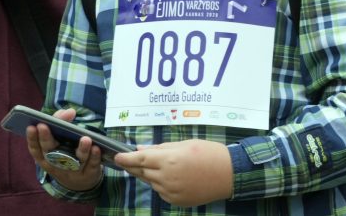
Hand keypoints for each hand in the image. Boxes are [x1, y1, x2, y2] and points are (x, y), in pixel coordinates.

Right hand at [25, 108, 103, 191]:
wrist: (79, 181)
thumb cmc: (66, 153)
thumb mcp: (60, 139)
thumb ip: (61, 122)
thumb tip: (69, 112)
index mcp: (46, 157)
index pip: (35, 149)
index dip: (32, 139)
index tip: (31, 126)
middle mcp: (56, 165)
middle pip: (51, 153)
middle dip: (46, 139)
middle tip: (44, 126)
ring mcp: (72, 171)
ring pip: (76, 161)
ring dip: (81, 149)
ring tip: (85, 139)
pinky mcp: (88, 174)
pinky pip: (91, 165)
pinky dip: (94, 157)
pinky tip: (96, 147)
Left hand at [115, 139, 232, 206]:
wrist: (229, 174)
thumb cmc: (208, 153)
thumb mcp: (184, 144)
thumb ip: (160, 148)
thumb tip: (141, 149)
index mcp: (168, 160)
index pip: (140, 159)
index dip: (126, 158)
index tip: (117, 156)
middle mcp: (166, 178)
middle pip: (142, 171)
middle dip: (133, 165)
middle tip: (127, 160)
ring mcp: (171, 192)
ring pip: (151, 181)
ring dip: (149, 173)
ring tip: (157, 165)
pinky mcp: (176, 201)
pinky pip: (161, 191)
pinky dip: (160, 183)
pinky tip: (169, 176)